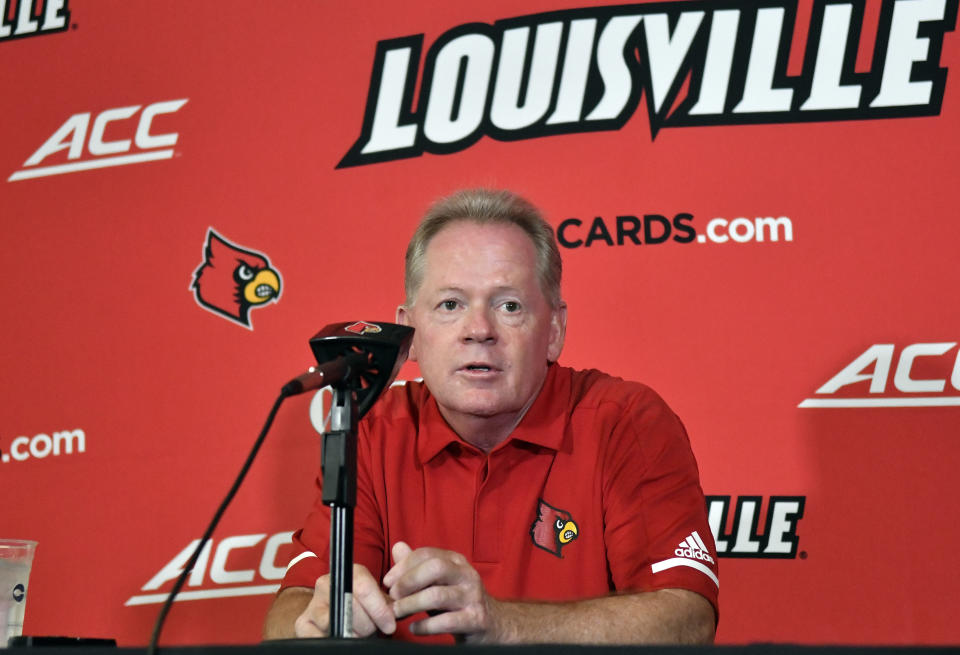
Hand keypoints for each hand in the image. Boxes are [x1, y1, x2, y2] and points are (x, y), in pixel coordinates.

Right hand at [294, 564, 395, 637]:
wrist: (334, 615)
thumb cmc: (361, 608)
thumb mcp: (378, 599)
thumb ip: (391, 599)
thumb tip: (403, 604)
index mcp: (348, 572)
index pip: (364, 587)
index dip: (379, 609)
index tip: (389, 624)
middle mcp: (327, 583)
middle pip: (352, 607)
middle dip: (369, 623)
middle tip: (373, 629)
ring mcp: (314, 603)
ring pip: (336, 621)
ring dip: (353, 633)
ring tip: (359, 634)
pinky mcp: (303, 623)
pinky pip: (317, 635)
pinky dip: (334, 640)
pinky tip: (343, 638)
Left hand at [383, 541, 499, 641]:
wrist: (492, 624)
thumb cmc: (457, 601)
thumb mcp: (438, 582)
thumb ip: (418, 566)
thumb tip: (397, 547)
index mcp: (457, 562)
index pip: (426, 554)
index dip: (403, 566)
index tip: (387, 582)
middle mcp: (467, 574)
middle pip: (435, 568)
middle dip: (408, 581)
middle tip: (393, 596)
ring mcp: (473, 597)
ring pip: (437, 596)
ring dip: (411, 605)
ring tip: (397, 613)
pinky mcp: (476, 620)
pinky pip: (446, 622)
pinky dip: (425, 626)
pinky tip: (414, 629)